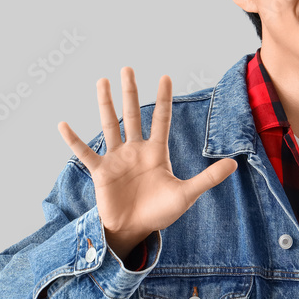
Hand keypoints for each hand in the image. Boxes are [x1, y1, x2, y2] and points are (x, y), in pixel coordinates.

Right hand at [58, 67, 237, 258]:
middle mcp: (135, 150)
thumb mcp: (186, 194)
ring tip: (102, 81)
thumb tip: (235, 164)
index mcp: (156, 152)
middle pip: (132, 114)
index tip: (165, 77)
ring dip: (105, 104)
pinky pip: (85, 153)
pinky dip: (73, 140)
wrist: (135, 230)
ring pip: (110, 125)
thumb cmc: (159, 213)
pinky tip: (63, 124)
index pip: (160, 119)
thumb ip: (208, 178)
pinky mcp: (101, 171)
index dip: (163, 99)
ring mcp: (117, 158)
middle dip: (130, 92)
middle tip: (127, 68)